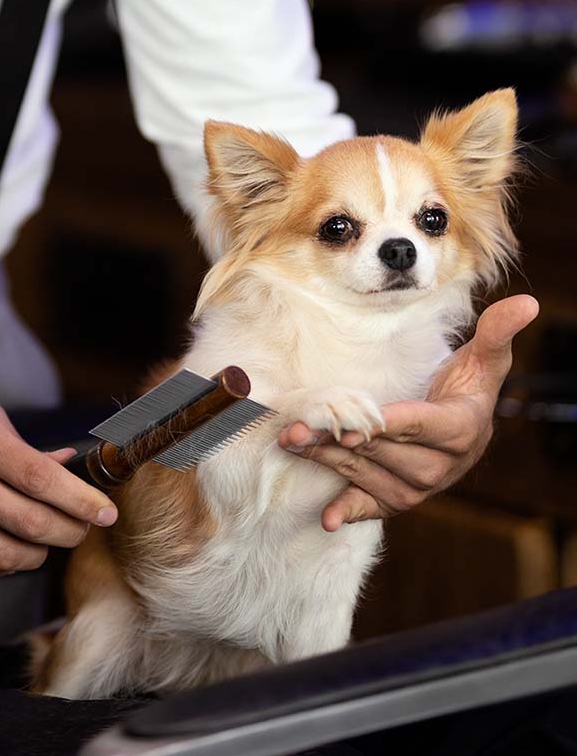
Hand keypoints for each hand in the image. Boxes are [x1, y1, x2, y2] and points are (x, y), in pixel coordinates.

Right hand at [0, 367, 117, 577]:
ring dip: (40, 552)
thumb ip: (24, 445)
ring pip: (5, 555)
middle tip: (83, 527)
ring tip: (48, 538)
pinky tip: (12, 548)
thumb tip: (66, 464)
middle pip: (30, 523)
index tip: (105, 512)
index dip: (80, 500)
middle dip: (70, 532)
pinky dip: (3, 562)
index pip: (40, 479)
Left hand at [278, 295, 538, 531]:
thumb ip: (497, 333)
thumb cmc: (467, 387)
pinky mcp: (398, 499)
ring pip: (367, 474)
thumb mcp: (484, 359)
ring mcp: (419, 487)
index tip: (357, 424)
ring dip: (328, 463)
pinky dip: (350, 512)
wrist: (461, 427)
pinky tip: (329, 518)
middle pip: (384, 453)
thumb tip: (527, 302)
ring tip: (293, 444)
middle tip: (299, 429)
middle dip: (340, 441)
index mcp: (460, 429)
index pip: (421, 426)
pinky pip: (373, 508)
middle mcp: (440, 465)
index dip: (390, 426)